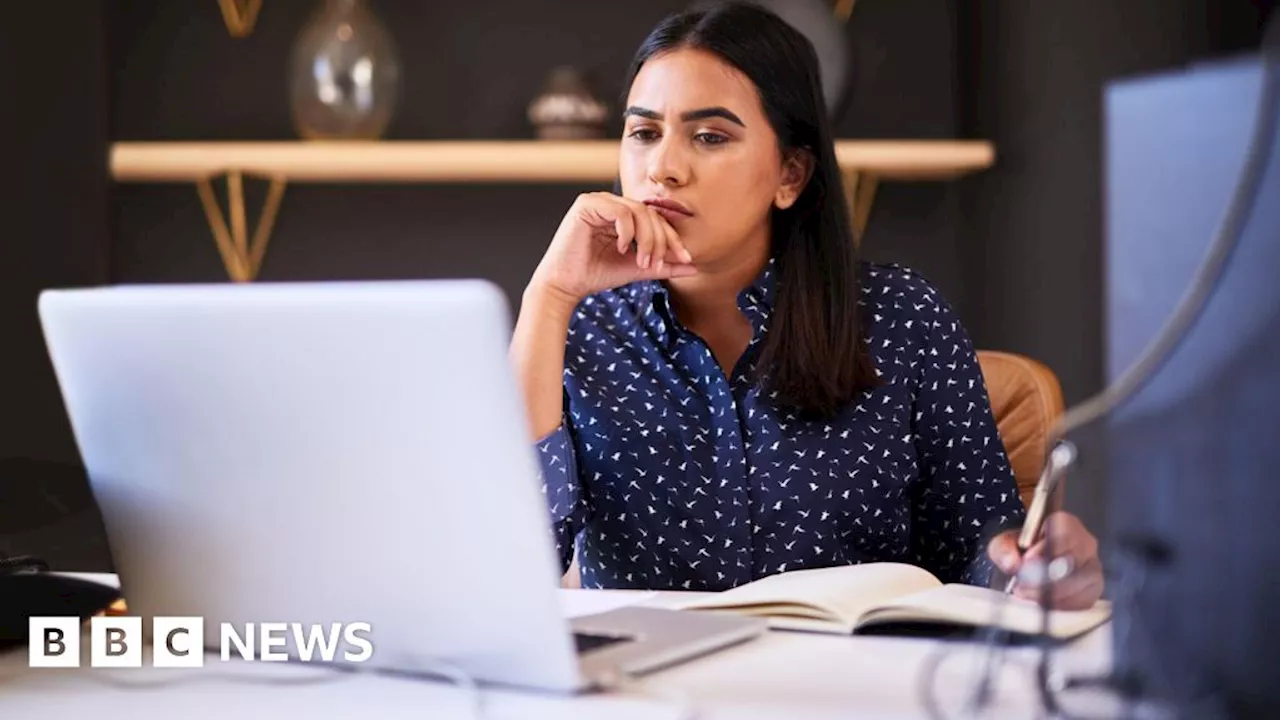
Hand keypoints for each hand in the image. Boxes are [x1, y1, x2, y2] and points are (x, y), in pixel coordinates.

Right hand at [529, 192, 697, 305]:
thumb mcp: (638, 269)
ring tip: (642, 261)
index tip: (686, 259)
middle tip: (657, 264)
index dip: (673, 238)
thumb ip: (664, 265)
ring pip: (639, 211)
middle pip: (651, 213)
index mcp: (623, 215)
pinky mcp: (586, 204)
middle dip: (660, 241)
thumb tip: (694, 267)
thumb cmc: (596, 275)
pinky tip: (623, 248)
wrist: (566, 285)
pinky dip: (627, 231)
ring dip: (647, 239)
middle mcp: (611, 204)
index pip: (656, 219)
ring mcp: (598, 201)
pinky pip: (620, 211)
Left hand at [987, 511, 1103, 609]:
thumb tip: (1013, 564)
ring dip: (1054, 595)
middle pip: (1076, 560)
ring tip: (1028, 595)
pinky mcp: (1093, 588)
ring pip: (1084, 583)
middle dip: (1048, 578)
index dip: (1046, 548)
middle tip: (1023, 587)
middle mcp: (1085, 543)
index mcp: (1065, 523)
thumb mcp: (1003, 543)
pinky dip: (1063, 605)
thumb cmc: (1019, 549)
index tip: (1027, 561)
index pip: (1065, 532)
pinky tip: (1043, 604)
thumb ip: (1004, 550)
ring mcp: (1093, 566)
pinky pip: (1085, 600)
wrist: (1027, 561)